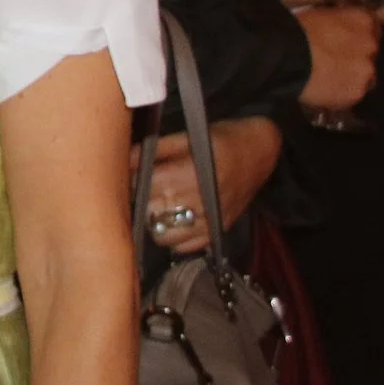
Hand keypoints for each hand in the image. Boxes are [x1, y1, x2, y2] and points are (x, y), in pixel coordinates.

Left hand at [140, 116, 279, 253]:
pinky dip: (173, 238)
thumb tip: (123, 159)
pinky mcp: (218, 232)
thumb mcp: (186, 137)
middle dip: (141, 203)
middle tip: (140, 192)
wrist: (260, 152)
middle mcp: (202, 202)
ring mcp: (211, 221)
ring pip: (165, 236)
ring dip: (154, 223)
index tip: (129, 177)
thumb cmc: (220, 140)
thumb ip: (154, 149)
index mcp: (192, 174)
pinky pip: (186, 247)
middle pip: (153, 213)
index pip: (148, 187)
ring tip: (155, 207)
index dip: (133, 182)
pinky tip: (172, 221)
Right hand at [297, 6, 380, 110]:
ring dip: (350, 77)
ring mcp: (366, 70)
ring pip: (363, 77)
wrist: (286, 56)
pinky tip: (324, 92)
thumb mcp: (319, 15)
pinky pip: (351, 95)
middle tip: (334, 61)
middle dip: (356, 58)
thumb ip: (337, 23)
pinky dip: (340, 94)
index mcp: (362, 20)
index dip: (358, 36)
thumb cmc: (295, 30)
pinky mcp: (356, 93)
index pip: (373, 28)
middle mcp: (371, 45)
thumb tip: (336, 32)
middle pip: (370, 54)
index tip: (347, 41)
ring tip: (328, 80)